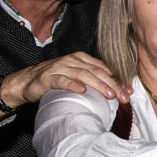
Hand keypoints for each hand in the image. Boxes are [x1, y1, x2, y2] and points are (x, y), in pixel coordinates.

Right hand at [0, 52, 130, 115]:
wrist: (27, 82)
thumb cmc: (56, 81)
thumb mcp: (76, 78)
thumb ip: (94, 80)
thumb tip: (116, 91)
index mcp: (81, 59)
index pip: (103, 68)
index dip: (118, 80)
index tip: (129, 92)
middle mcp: (72, 60)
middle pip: (96, 71)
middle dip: (112, 84)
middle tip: (123, 97)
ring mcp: (60, 68)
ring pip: (83, 75)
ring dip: (98, 85)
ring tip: (109, 95)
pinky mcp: (48, 78)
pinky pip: (62, 81)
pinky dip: (73, 85)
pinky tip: (82, 91)